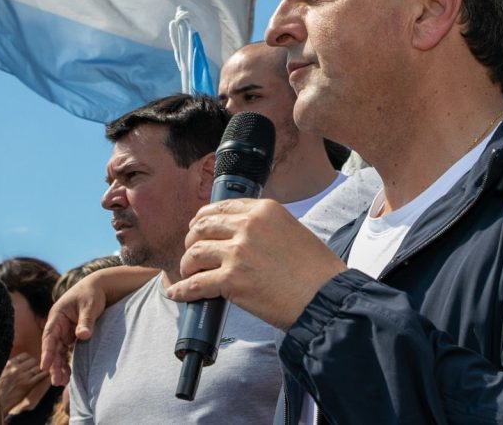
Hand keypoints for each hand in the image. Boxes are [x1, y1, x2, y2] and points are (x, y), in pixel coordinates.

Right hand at [0, 353, 48, 414]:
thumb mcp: (1, 373)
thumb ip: (11, 366)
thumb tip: (20, 361)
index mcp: (9, 364)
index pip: (25, 355)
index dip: (28, 360)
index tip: (28, 365)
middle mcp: (16, 368)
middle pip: (33, 361)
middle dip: (34, 366)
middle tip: (33, 372)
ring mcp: (22, 376)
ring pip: (38, 368)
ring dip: (39, 372)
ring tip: (37, 376)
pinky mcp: (27, 385)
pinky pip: (41, 376)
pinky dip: (43, 376)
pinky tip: (43, 378)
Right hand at [40, 277, 107, 385]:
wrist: (98, 287)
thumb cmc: (92, 293)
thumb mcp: (90, 306)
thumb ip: (86, 321)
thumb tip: (82, 336)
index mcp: (57, 315)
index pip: (49, 335)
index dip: (47, 351)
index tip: (45, 366)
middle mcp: (58, 324)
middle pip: (53, 347)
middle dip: (53, 364)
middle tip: (57, 381)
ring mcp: (64, 330)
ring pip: (59, 351)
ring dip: (59, 365)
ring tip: (62, 382)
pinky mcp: (72, 335)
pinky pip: (67, 350)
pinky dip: (68, 361)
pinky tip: (69, 374)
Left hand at [168, 198, 346, 328]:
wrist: (325, 296)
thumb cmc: (316, 270)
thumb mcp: (292, 230)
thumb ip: (265, 227)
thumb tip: (240, 236)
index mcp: (264, 209)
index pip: (221, 207)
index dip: (204, 218)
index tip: (198, 227)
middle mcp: (248, 225)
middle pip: (202, 227)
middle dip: (191, 240)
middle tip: (191, 252)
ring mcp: (238, 252)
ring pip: (195, 253)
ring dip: (187, 265)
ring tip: (188, 274)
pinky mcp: (232, 279)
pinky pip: (195, 284)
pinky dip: (183, 290)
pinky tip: (178, 293)